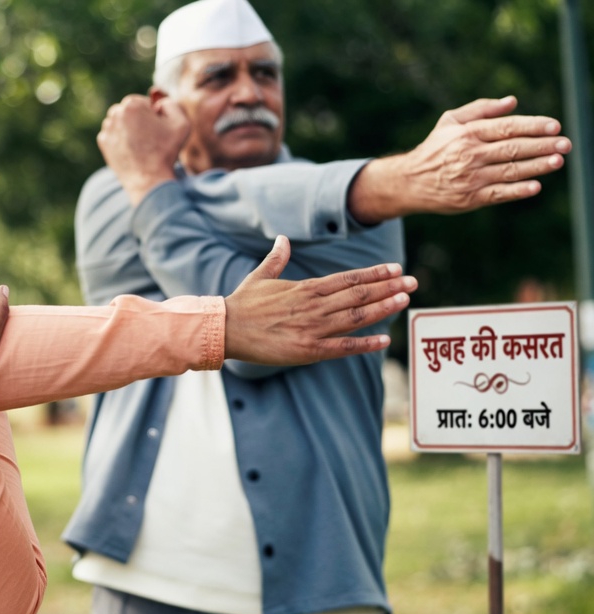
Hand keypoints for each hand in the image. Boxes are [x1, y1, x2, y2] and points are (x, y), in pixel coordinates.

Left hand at [97, 95, 189, 204]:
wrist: (148, 180)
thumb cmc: (166, 151)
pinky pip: (114, 134)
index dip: (154, 115)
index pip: (145, 102)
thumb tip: (158, 103)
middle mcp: (115, 114)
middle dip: (140, 119)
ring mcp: (107, 129)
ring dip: (130, 128)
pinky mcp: (103, 143)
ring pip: (121, 122)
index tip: (158, 129)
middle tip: (151, 137)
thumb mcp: (181, 122)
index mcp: (132, 104)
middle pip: (131, 110)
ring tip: (142, 144)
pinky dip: (122, 139)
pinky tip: (132, 150)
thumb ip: (171, 104)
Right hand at [223, 236, 416, 364]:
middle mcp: (314, 306)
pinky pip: (342, 346)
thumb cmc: (242, 303)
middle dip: (388, 287)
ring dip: (383, 308)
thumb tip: (282, 239)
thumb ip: (277, 258)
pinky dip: (364, 344)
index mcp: (305, 289)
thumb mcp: (260, 276)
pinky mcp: (307, 349)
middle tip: (413, 282)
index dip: (374, 273)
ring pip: (356, 317)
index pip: (348, 278)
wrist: (225, 328)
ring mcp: (312, 328)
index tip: (395, 268)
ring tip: (405, 300)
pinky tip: (384, 340)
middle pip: (359, 295)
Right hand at [349, 96, 568, 223]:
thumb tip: (512, 101)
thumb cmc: (435, 148)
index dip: (533, 126)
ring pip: (510, 170)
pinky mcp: (470, 198)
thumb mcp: (450, 122)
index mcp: (468, 133)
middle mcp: (470, 154)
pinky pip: (499, 194)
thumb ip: (481, 110)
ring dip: (537, 166)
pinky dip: (517, 190)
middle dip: (542, 146)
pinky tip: (535, 186)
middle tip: (565, 144)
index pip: (507, 127)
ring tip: (558, 161)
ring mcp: (471, 178)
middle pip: (513, 148)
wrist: (409, 182)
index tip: (555, 126)